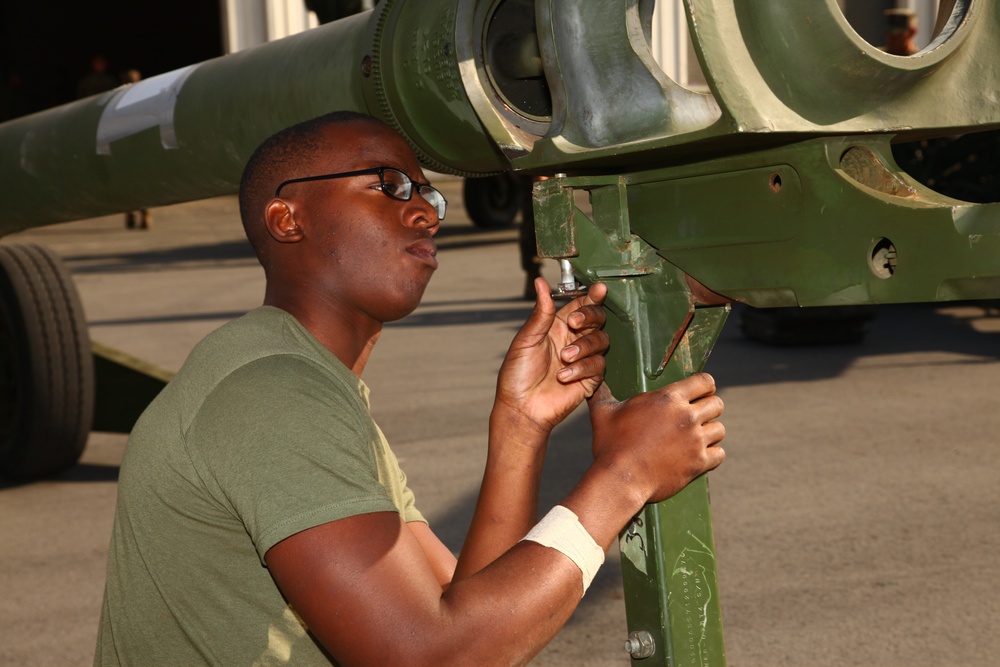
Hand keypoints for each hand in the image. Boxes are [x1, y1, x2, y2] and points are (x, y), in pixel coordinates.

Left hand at [494, 278, 608, 433]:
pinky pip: (598, 365)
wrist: (522, 407)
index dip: (592, 296)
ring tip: (563, 358)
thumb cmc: (518, 374)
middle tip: (576, 324)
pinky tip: (564, 376)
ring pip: (601, 341)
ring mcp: (583, 359)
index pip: (581, 305)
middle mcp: (573, 340)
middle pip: (597, 319)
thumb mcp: (526, 339)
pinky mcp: (590, 378)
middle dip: (590, 318)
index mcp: (557, 326)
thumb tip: (540, 282)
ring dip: (583, 348)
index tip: (599, 289)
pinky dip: (582, 368)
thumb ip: (540, 312)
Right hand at [587, 373, 725, 503]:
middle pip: (717, 404)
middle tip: (697, 417)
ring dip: (710, 433)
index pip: (705, 382)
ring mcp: (695, 440)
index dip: (705, 386)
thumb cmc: (611, 444)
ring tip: (698, 438)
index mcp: (668, 398)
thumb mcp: (603, 413)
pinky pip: (720, 454)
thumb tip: (593, 381)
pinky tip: (701, 456)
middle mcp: (686, 416)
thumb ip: (602, 393)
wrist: (620, 479)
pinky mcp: (698, 463)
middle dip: (709, 409)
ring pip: (720, 430)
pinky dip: (713, 455)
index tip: (700, 393)